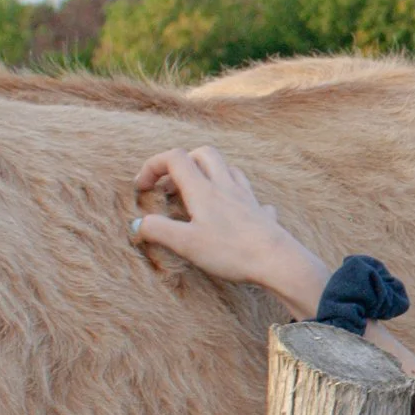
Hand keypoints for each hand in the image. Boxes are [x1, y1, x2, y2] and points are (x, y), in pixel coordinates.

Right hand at [130, 144, 329, 312]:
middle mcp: (225, 186)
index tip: (143, 187)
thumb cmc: (231, 251)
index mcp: (203, 190)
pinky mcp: (261, 212)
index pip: (174, 158)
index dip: (153, 166)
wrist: (277, 261)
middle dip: (183, 163)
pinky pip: (249, 194)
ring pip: (227, 169)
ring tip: (198, 195)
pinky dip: (235, 196)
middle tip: (171, 187)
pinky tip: (233, 212)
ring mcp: (246, 197)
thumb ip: (158, 230)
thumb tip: (137, 224)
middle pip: (203, 154)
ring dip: (209, 174)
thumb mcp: (186, 243)